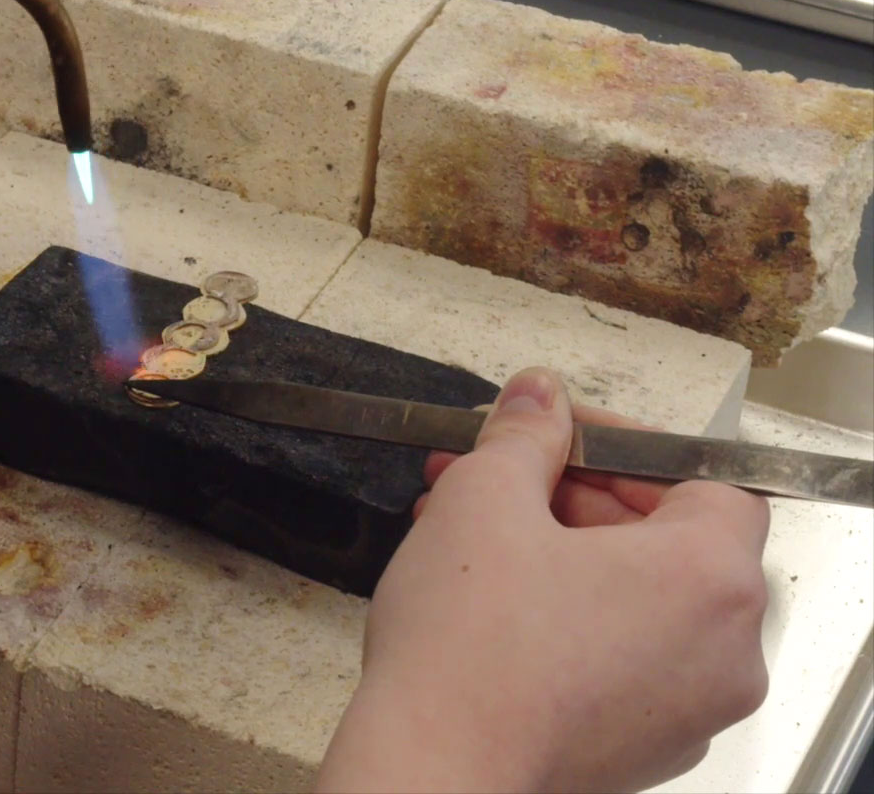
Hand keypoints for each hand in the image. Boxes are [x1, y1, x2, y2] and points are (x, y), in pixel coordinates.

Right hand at [314, 368, 770, 792]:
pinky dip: (565, 623)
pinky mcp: (638, 750)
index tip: (559, 437)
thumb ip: (523, 436)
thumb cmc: (470, 650)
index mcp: (708, 578)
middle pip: (667, 542)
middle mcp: (720, 652)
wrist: (435, 770)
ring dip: (558, 556)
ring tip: (465, 536)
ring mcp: (685, 711)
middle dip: (570, 497)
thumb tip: (538, 399)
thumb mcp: (484, 500)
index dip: (627, 448)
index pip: (706, 481)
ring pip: (634, 603)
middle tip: (493, 477)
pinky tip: (484, 605)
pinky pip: (617, 661)